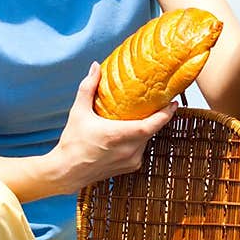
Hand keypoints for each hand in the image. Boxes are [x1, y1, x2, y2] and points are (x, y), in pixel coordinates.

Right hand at [52, 63, 177, 189]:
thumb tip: (95, 67)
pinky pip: (141, 149)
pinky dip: (138, 140)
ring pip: (147, 140)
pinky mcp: (129, 168)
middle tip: (157, 103)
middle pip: (151, 130)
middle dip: (155, 117)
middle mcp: (128, 150)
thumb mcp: (78, 112)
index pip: (152, 125)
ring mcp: (131, 161)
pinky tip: (130, 133)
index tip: (173, 103)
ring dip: (145, 129)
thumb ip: (88, 88)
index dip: (166, 114)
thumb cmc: (72, 144)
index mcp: (119, 136)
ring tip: (140, 116)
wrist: (66, 173)